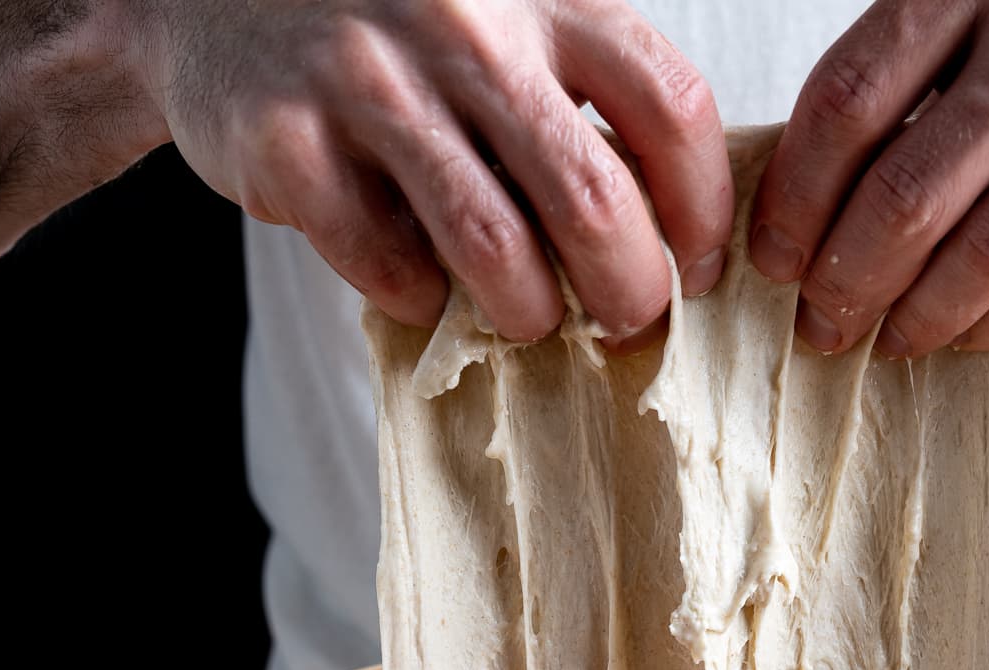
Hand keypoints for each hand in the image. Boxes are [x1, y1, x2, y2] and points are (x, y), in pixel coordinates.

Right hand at [147, 0, 732, 344]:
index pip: (670, 109)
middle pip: (591, 198)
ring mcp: (368, 77)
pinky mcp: (285, 137)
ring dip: (526, 311)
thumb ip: (584, 103)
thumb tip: (683, 245)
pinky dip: (417, 299)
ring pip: (493, 247)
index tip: (700, 268)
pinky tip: (420, 286)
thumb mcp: (509, 25)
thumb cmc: (401, 38)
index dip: (703, 211)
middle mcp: (465, 24)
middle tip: (624, 320)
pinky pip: (385, 264)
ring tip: (527, 316)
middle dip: (626, 291)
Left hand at [749, 0, 988, 356]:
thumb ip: (914, 67)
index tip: (772, 257)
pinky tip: (962, 334)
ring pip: (987, 251)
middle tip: (820, 323)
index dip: (796, 198)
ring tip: (884, 340)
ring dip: (918, 315)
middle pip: (908, 192)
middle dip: (847, 279)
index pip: (849, 103)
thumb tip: (800, 196)